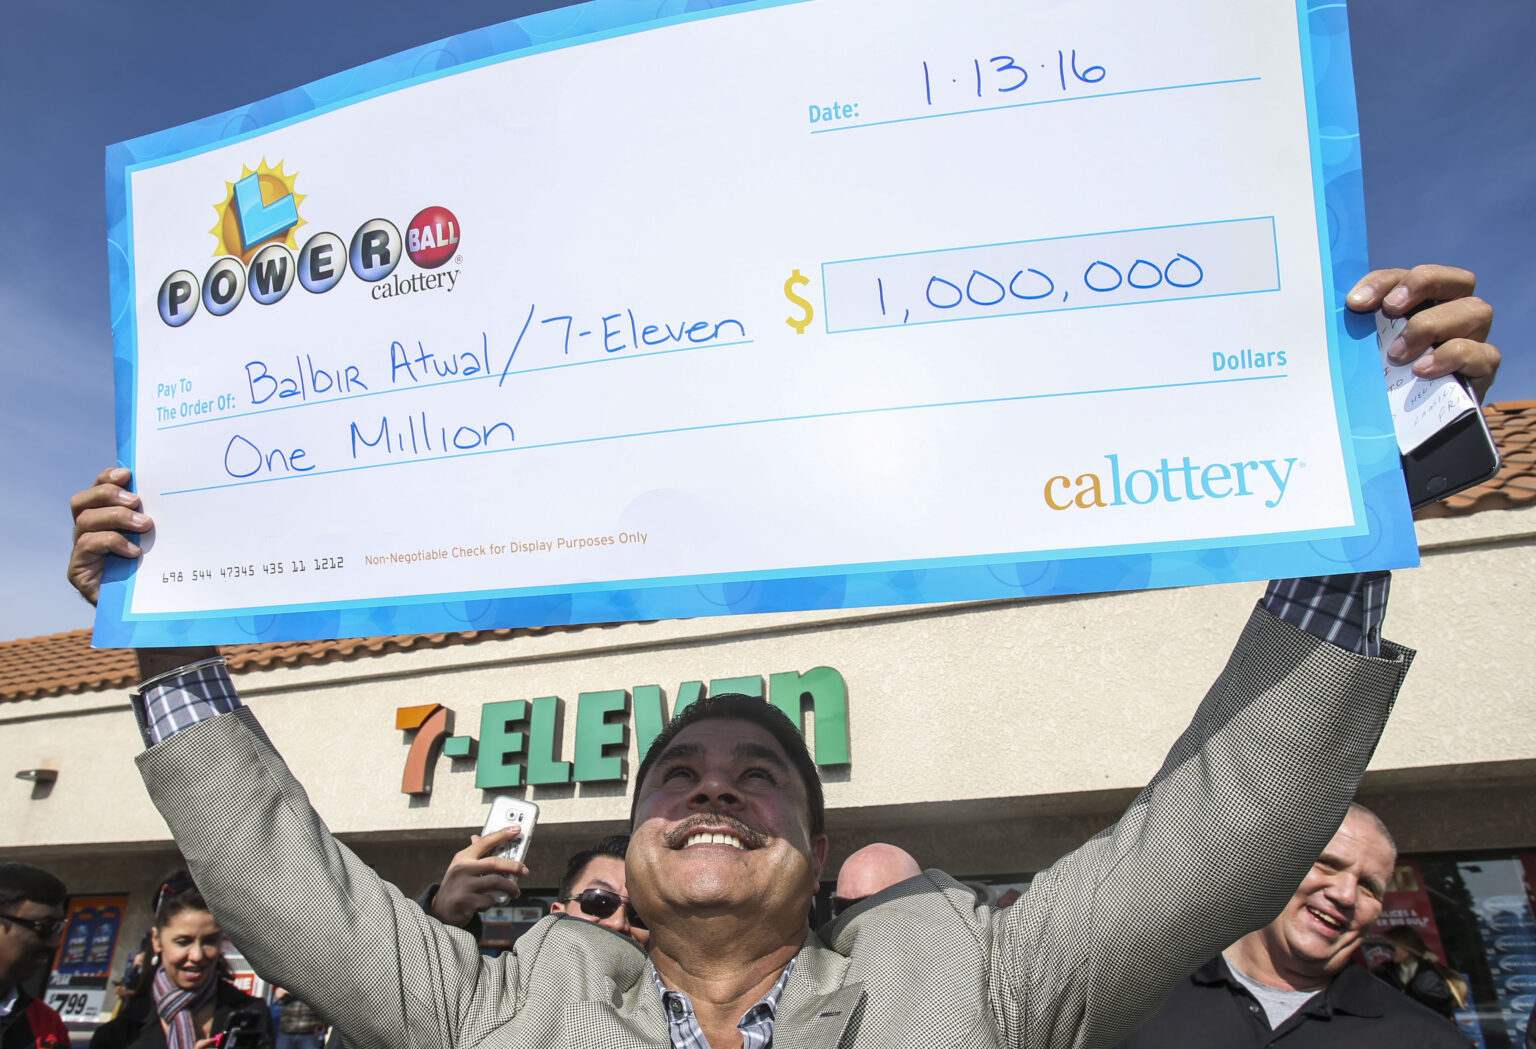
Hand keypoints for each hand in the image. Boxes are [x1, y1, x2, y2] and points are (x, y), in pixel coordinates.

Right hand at [67, 467, 151, 605]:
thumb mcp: (157, 540)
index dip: (107, 478)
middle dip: (107, 494)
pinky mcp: (78, 570)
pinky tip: (133, 551)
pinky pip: (87, 545)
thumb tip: (174, 490)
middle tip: (136, 501)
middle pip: (82, 501)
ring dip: (115, 517)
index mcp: (104, 519)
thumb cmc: (155, 572)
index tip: (128, 473)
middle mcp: (87, 532)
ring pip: (85, 520)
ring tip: (144, 525)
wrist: (145, 612)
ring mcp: (80, 551)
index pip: (97, 489)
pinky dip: (111, 542)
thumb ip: (152, 518)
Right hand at [429, 826, 526, 926]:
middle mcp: (462, 869)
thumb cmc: (456, 886)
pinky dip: (494, 901)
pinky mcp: (466, 902)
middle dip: (514, 866)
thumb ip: (472, 854)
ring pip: (495, 882)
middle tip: (525, 871)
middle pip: (494, 863)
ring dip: (509, 888)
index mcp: (463, 858)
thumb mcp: (460, 867)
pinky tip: (490, 902)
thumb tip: (476, 837)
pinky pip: (489, 900)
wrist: (440, 910)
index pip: (485, 841)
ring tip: (515, 892)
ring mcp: (463, 885)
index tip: (517, 829)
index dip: (502, 834)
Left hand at [1346, 264, 1499, 400]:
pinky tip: (1422, 369)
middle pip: (1458, 279)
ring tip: (1398, 353)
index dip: (1384, 282)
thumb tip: (1344, 312)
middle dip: (1423, 284)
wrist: (1399, 432)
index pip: (1407, 277)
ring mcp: (1473, 340)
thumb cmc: (1379, 385)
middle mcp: (1453, 314)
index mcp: (1422, 304)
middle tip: (1390, 309)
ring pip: (1477, 310)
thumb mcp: (1366, 355)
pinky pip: (1484, 353)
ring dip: (1433, 325)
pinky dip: (1452, 356)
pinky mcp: (1482, 369)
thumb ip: (1360, 331)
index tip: (1356, 302)